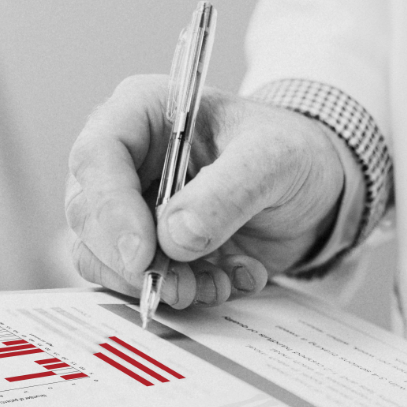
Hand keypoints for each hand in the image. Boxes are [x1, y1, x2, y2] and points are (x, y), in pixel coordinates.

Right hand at [65, 76, 345, 306]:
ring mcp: (133, 207)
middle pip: (89, 215)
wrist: (317, 189)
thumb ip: (226, 193)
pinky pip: (141, 282)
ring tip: (217, 284)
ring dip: (160, 284)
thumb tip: (173, 238)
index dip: (110, 210)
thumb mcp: (273, 160)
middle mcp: (127, 160)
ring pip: (105, 257)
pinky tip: (229, 280)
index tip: (142, 256)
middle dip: (132, 261)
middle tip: (180, 287)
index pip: (97, 157)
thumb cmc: (292, 153)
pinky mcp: (152, 248)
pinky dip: (184, 293)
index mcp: (144, 113)